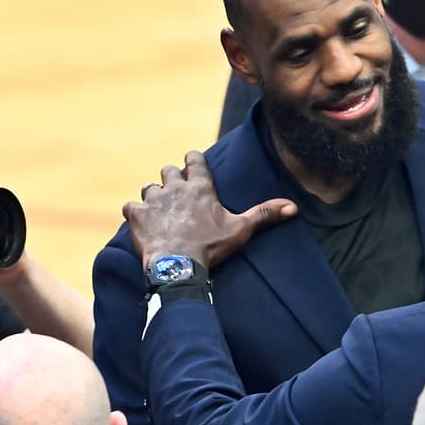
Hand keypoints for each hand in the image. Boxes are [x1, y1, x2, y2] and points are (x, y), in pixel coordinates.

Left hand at [123, 151, 296, 269]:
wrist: (179, 265)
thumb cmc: (211, 246)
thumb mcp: (241, 229)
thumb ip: (265, 214)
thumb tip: (293, 207)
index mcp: (200, 187)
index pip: (194, 159)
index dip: (193, 160)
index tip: (194, 164)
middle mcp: (175, 188)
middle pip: (169, 170)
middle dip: (172, 178)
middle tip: (178, 192)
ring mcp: (154, 200)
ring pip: (149, 187)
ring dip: (154, 195)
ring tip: (160, 208)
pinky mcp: (137, 215)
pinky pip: (131, 207)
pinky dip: (135, 213)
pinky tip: (141, 222)